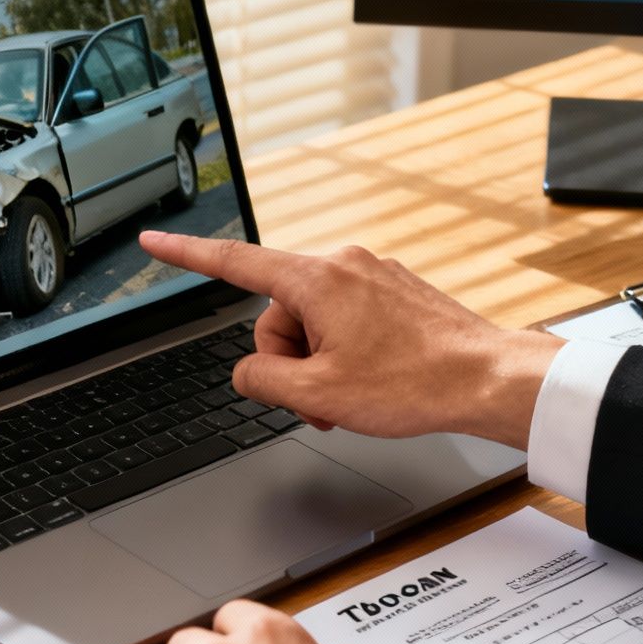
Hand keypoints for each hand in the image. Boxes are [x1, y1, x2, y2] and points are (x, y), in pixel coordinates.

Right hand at [138, 232, 563, 445]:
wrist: (488, 379)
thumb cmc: (415, 383)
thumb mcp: (317, 396)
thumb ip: (261, 380)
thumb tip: (250, 373)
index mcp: (317, 279)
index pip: (233, 262)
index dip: (186, 255)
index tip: (154, 242)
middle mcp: (343, 265)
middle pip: (278, 314)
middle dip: (289, 361)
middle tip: (320, 400)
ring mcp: (372, 275)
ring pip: (314, 322)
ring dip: (320, 365)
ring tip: (352, 397)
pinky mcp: (394, 292)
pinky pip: (347, 320)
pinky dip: (346, 355)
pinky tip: (373, 381)